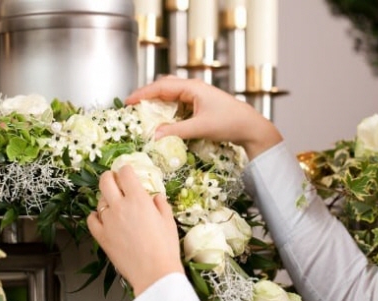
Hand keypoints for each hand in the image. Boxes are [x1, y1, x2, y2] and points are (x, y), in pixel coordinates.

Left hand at [87, 165, 184, 295]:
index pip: (125, 173)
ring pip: (99, 200)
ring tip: (115, 205)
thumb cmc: (165, 247)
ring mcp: (108, 221)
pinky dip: (96, 216)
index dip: (127, 170)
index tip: (129, 173)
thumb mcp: (168, 222)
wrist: (154, 273)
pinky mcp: (101, 236)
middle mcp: (120, 206)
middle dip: (110, 177)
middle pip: (106, 181)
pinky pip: (91, 219)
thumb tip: (155, 196)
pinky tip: (103, 219)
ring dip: (106, 199)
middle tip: (115, 181)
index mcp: (138, 199)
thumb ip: (161, 205)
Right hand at [125, 76, 283, 159]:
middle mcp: (193, 88)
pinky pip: (178, 103)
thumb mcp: (200, 128)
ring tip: (144, 112)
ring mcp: (197, 95)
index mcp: (192, 87)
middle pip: (164, 86)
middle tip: (133, 106)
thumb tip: (154, 136)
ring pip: (171, 94)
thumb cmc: (229, 123)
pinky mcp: (200, 104)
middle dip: (147, 95)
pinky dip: (167, 109)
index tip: (127, 101)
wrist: (250, 127)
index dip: (142, 94)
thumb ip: (176, 131)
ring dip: (157, 102)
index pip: (160, 86)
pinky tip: (162, 119)